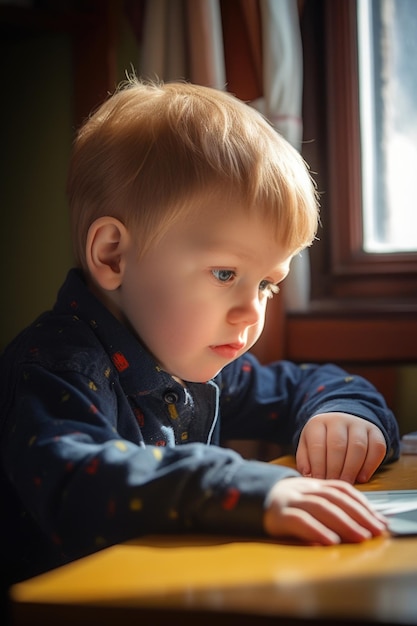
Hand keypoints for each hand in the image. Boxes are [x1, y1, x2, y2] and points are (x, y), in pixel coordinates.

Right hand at [264, 476, 387, 544]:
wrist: (248, 496)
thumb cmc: (284, 502)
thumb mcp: (305, 496)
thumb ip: (327, 503)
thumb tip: (359, 520)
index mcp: (313, 484)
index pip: (342, 489)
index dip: (362, 503)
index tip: (379, 519)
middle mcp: (304, 489)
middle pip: (335, 499)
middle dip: (359, 515)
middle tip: (376, 531)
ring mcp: (291, 500)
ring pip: (320, 508)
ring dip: (344, 523)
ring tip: (360, 537)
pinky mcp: (278, 514)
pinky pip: (299, 521)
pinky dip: (316, 531)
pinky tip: (330, 541)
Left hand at [296, 412, 386, 483]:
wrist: (341, 424)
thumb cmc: (322, 440)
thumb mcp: (307, 445)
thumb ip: (305, 460)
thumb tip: (308, 475)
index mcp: (318, 422)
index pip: (317, 444)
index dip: (318, 466)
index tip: (319, 481)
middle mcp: (339, 420)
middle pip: (338, 445)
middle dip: (335, 469)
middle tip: (334, 483)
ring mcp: (358, 424)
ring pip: (358, 446)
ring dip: (352, 469)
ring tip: (346, 483)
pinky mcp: (375, 431)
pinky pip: (377, 447)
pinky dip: (370, 465)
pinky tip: (362, 478)